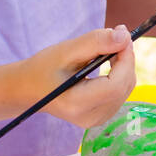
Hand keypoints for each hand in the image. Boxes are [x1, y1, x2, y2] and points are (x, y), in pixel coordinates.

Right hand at [17, 25, 135, 128]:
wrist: (29, 89)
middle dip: (126, 59)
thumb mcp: (66, 50)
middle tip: (118, 37)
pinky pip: (120, 92)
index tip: (124, 37)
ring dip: (124, 65)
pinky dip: (120, 74)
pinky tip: (108, 63)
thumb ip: (96, 42)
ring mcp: (96, 120)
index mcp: (77, 104)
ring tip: (109, 49)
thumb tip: (125, 35)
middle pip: (123, 86)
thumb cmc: (44, 68)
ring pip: (126, 88)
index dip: (125, 59)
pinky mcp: (100, 117)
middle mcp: (89, 117)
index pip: (115, 84)